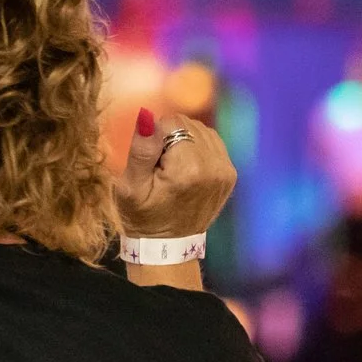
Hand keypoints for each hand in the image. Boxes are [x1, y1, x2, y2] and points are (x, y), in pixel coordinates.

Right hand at [116, 111, 235, 240]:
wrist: (169, 246)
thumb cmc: (143, 217)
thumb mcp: (130, 187)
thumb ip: (141, 150)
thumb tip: (147, 115)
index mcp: (188, 169)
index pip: (171, 122)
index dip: (154, 138)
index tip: (152, 164)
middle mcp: (214, 166)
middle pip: (187, 123)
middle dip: (169, 138)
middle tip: (161, 169)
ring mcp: (226, 170)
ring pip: (200, 129)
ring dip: (183, 141)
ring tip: (173, 169)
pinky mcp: (230, 173)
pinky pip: (212, 141)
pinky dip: (197, 148)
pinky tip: (186, 169)